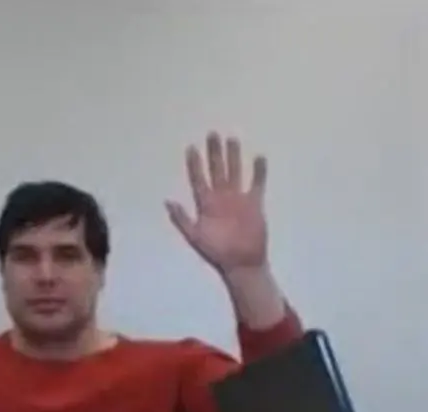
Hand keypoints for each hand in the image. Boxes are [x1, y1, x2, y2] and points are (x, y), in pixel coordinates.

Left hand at [166, 132, 268, 273]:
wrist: (241, 263)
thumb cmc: (216, 252)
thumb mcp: (195, 236)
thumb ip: (182, 219)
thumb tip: (167, 202)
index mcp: (205, 204)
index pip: (198, 179)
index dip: (194, 164)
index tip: (191, 148)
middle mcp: (221, 197)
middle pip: (217, 170)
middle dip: (214, 153)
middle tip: (212, 134)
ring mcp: (238, 199)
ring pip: (235, 172)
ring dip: (233, 156)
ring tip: (232, 139)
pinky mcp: (254, 203)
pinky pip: (257, 184)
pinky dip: (259, 172)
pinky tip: (259, 157)